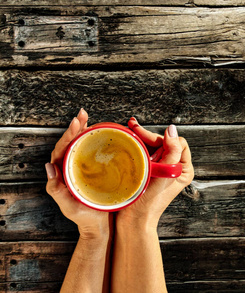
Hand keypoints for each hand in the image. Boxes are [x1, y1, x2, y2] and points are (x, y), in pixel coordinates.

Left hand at [45, 109, 110, 239]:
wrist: (99, 227)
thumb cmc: (85, 218)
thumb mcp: (69, 206)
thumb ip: (57, 190)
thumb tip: (48, 167)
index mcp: (62, 174)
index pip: (62, 149)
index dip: (68, 135)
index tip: (76, 123)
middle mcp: (70, 169)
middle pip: (70, 143)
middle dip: (76, 127)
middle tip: (82, 114)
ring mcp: (82, 169)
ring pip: (80, 145)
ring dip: (84, 130)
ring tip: (87, 117)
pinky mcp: (93, 171)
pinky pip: (91, 153)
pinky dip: (94, 141)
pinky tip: (99, 133)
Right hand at [117, 118, 193, 227]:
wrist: (133, 220)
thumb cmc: (150, 202)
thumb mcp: (165, 174)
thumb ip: (172, 151)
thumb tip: (172, 129)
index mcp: (184, 169)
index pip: (178, 143)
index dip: (163, 140)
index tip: (147, 143)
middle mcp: (175, 167)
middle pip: (165, 142)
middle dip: (149, 136)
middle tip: (132, 127)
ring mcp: (161, 168)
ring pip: (153, 146)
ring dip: (141, 139)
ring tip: (129, 131)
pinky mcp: (148, 170)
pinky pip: (145, 153)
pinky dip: (137, 146)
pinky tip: (128, 140)